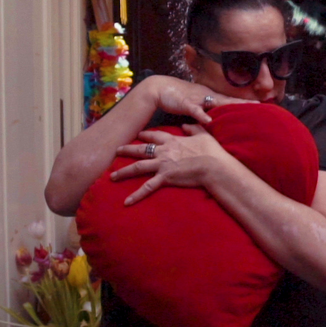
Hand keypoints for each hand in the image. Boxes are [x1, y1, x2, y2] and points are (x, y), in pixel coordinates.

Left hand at [112, 125, 231, 203]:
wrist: (213, 165)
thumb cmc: (211, 151)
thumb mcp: (203, 135)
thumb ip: (193, 128)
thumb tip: (186, 124)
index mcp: (172, 141)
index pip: (154, 136)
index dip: (145, 135)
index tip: (137, 135)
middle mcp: (163, 151)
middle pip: (140, 149)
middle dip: (127, 149)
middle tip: (116, 150)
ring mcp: (162, 164)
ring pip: (138, 167)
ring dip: (124, 171)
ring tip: (112, 176)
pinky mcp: (164, 178)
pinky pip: (147, 187)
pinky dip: (136, 195)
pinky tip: (126, 202)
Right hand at [141, 75, 250, 123]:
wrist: (158, 89)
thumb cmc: (176, 97)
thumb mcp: (193, 103)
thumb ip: (204, 110)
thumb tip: (214, 117)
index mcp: (208, 96)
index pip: (229, 100)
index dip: (243, 102)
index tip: (259, 104)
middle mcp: (205, 96)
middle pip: (228, 99)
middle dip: (242, 102)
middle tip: (259, 104)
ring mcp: (196, 99)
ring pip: (215, 102)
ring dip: (228, 106)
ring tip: (241, 109)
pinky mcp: (185, 103)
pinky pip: (195, 110)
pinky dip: (202, 115)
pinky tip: (209, 120)